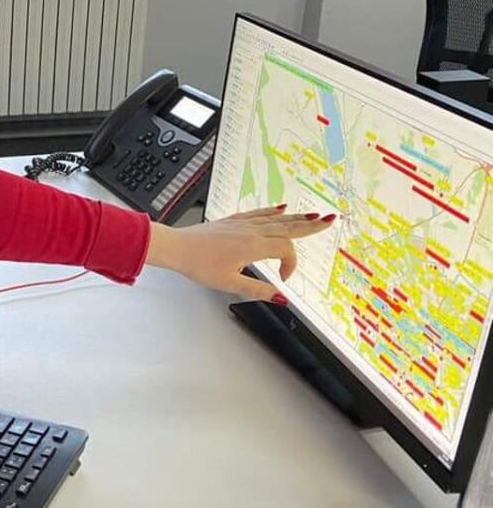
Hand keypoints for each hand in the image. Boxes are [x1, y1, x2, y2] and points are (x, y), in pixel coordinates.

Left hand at [144, 205, 335, 301]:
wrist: (177, 247)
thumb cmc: (198, 264)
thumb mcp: (229, 284)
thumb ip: (257, 290)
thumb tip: (281, 298)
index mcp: (253, 246)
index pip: (286, 250)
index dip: (290, 265)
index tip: (282, 279)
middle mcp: (250, 231)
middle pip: (287, 227)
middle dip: (310, 226)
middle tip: (330, 220)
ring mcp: (241, 224)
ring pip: (275, 219)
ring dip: (296, 218)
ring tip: (314, 215)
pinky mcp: (232, 221)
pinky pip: (258, 213)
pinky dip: (272, 211)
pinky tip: (280, 208)